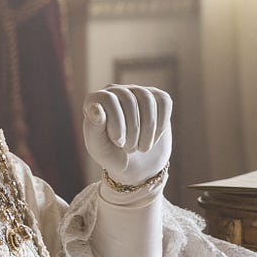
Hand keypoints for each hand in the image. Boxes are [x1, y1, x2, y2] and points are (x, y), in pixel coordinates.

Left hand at [83, 85, 171, 201]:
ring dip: (148, 129)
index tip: (118, 142)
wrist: (135, 165)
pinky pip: (164, 102)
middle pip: (129, 100)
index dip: (116, 122)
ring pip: (148, 100)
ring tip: (142, 147)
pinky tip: (153, 138)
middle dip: (132, 129)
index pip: (107, 99)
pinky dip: (160, 124)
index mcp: (95, 100)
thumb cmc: (111, 154)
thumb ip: (93, 127)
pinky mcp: (157, 98)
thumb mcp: (98, 146)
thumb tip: (95, 107)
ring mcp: (136, 92)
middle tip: (129, 149)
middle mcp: (115, 91)